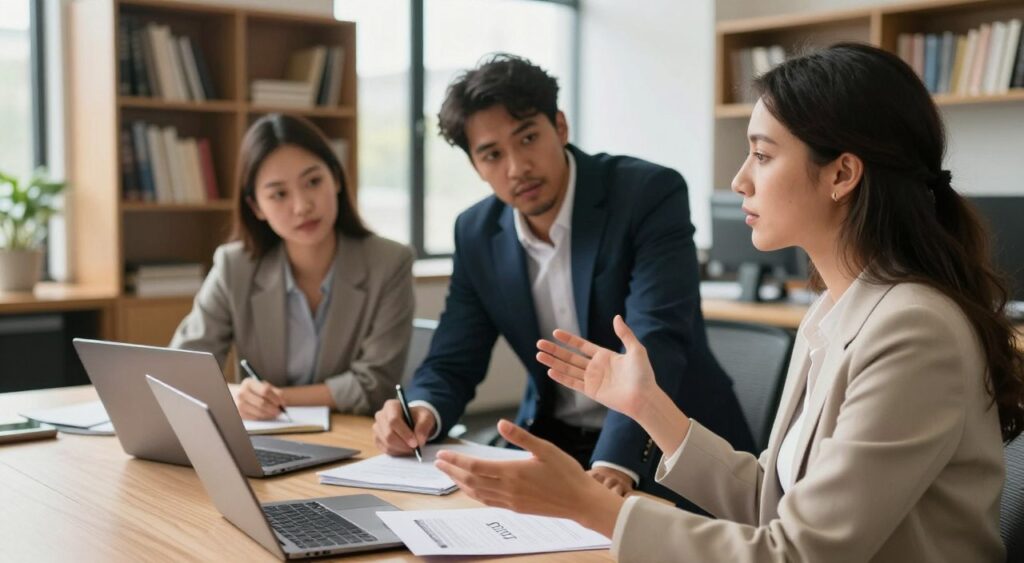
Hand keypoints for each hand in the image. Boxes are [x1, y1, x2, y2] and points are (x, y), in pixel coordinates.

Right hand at [237, 377, 285, 419]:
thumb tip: (282, 402)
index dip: (275, 398)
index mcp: (249, 383)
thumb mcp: (263, 385)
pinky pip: (254, 418)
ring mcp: (239, 404)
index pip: (265, 391)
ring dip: (270, 414)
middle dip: (273, 408)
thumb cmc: (255, 390)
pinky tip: (267, 415)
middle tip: (280, 411)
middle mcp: (242, 393)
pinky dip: (263, 417)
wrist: (238, 394)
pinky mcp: (239, 413)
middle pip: (262, 403)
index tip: (281, 402)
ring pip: (259, 412)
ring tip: (275, 413)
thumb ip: (275, 391)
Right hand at [372, 400, 435, 455]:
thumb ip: (424, 426)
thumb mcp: (426, 417)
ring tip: (412, 448)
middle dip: (403, 444)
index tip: (415, 443)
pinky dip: (397, 452)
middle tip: (415, 448)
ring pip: (387, 444)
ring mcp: (377, 428)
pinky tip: (405, 448)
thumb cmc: (418, 417)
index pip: (393, 421)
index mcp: (391, 406)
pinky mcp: (377, 439)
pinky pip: (386, 450)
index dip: (404, 433)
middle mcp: (380, 416)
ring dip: (401, 449)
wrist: (413, 422)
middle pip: (389, 434)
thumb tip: (419, 440)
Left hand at [435, 420, 624, 536]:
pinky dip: (475, 494)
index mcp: (513, 472)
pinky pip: (488, 502)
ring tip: (449, 474)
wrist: (581, 501)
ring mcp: (511, 501)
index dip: (457, 461)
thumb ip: (521, 437)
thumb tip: (502, 423)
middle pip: (471, 481)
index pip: (475, 466)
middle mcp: (508, 489)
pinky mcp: (516, 508)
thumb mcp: (546, 448)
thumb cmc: (567, 473)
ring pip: (477, 493)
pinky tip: (471, 489)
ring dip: (460, 483)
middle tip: (438, 463)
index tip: (443, 455)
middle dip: (452, 471)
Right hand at [536, 315, 659, 419]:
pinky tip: (550, 371)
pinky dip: (561, 377)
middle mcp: (596, 367)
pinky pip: (573, 383)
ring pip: (568, 369)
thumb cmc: (643, 374)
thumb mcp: (636, 349)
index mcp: (605, 356)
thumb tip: (616, 317)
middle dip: (554, 350)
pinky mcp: (591, 391)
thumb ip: (624, 334)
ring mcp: (592, 380)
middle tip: (539, 343)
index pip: (581, 345)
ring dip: (553, 362)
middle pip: (570, 356)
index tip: (555, 332)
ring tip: (539, 355)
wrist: (644, 397)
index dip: (568, 339)